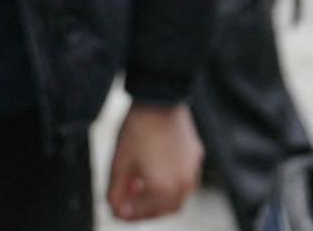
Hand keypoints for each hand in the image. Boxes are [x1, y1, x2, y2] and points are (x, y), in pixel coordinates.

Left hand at [106, 102, 201, 220]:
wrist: (161, 98)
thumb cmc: (138, 130)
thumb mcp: (119, 165)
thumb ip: (116, 194)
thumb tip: (118, 211)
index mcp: (163, 189)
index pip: (142, 213)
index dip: (126, 213)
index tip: (117, 208)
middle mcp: (183, 183)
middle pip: (164, 210)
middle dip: (146, 210)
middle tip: (131, 202)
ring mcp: (193, 170)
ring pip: (178, 197)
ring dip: (160, 199)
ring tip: (142, 184)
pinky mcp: (196, 156)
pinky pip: (185, 180)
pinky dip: (171, 184)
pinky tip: (156, 170)